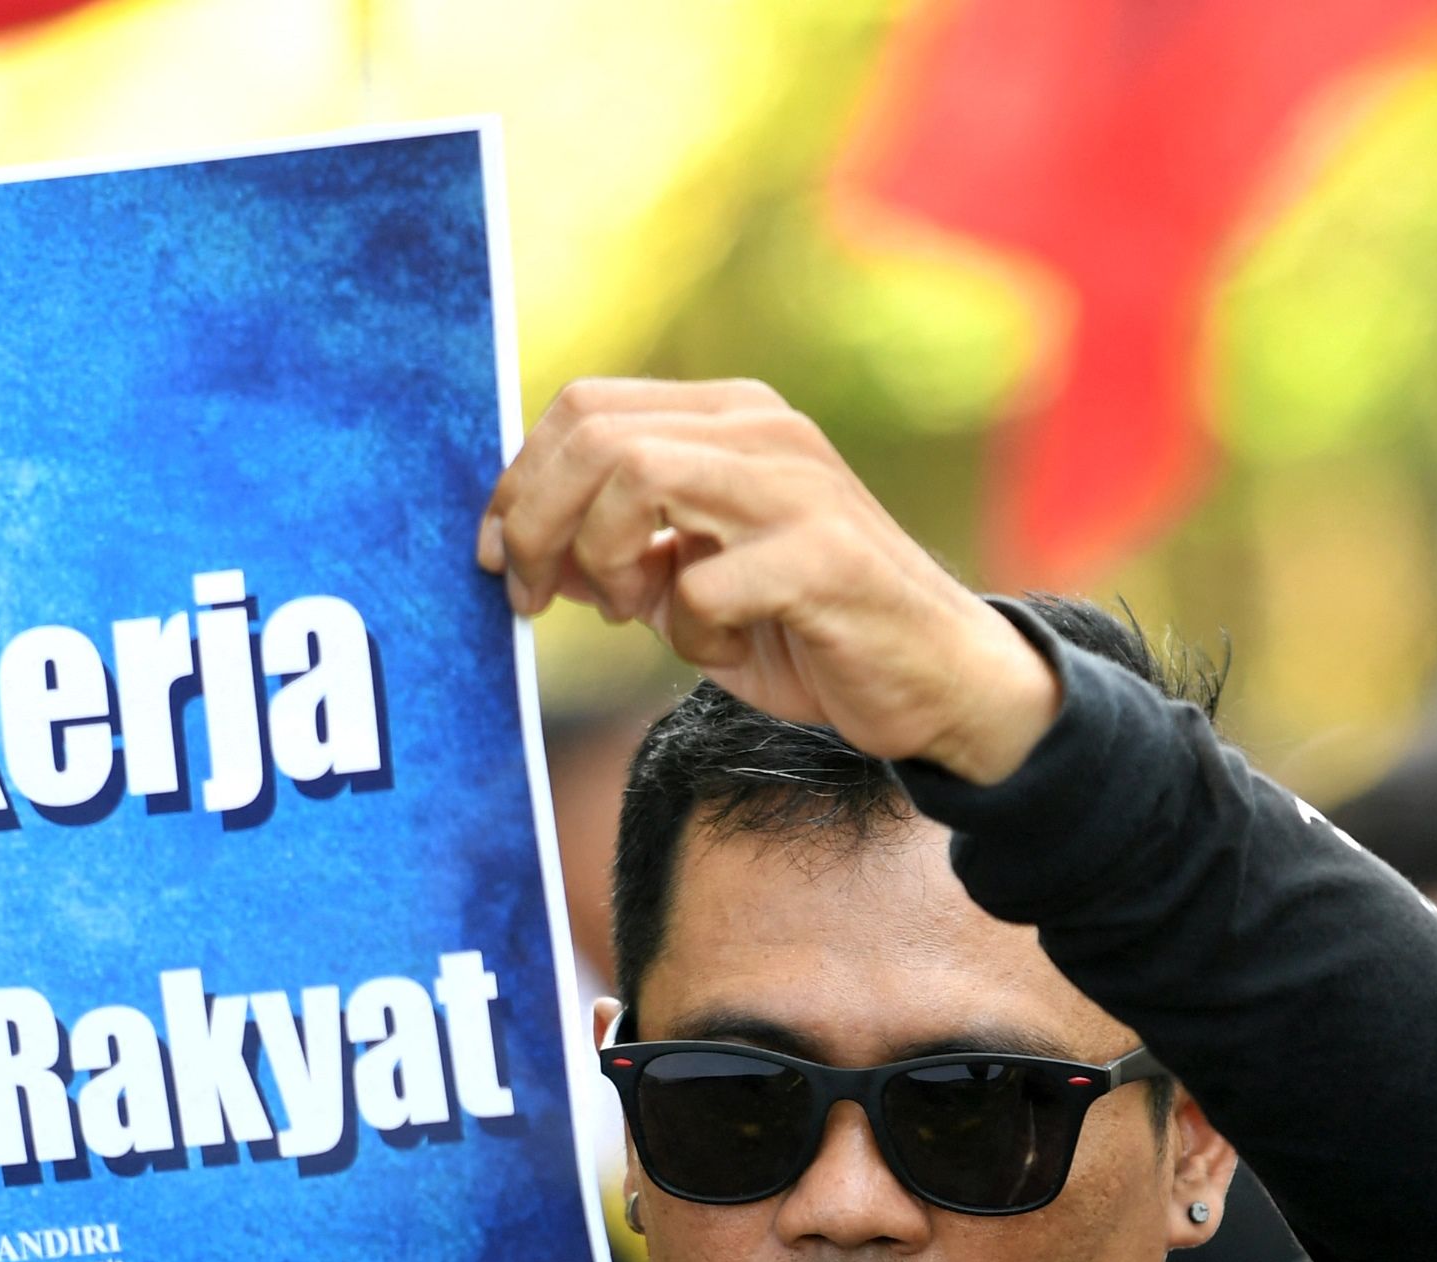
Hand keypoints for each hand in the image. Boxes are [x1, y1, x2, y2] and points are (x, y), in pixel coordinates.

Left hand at [479, 379, 1060, 784]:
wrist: (939, 680)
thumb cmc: (810, 630)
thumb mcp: (697, 579)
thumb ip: (623, 549)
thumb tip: (525, 548)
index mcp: (733, 417)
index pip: (586, 407)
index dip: (519, 481)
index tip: (497, 557)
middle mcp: (766, 432)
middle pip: (595, 433)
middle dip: (535, 522)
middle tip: (533, 596)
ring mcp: (799, 488)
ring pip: (634, 478)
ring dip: (603, 560)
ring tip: (632, 613)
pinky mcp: (825, 559)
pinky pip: (702, 585)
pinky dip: (688, 633)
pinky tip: (719, 649)